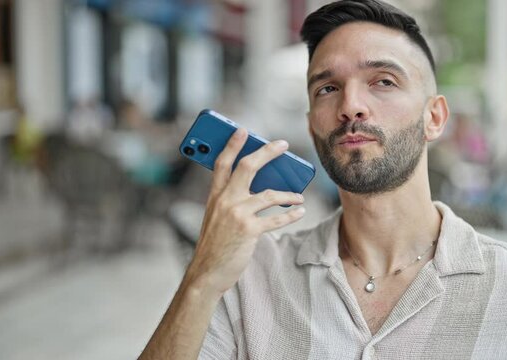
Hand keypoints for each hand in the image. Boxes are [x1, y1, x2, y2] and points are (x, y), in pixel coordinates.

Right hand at [183, 128, 305, 295]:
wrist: (207, 272)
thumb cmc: (214, 245)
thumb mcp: (215, 217)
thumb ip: (231, 201)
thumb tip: (261, 187)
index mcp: (214, 196)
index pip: (221, 163)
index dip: (232, 144)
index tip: (243, 130)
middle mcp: (224, 200)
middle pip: (247, 167)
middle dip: (267, 152)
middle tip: (283, 145)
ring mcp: (236, 214)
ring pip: (269, 194)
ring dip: (289, 194)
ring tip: (299, 196)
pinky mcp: (249, 230)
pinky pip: (276, 218)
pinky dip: (291, 214)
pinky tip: (299, 211)